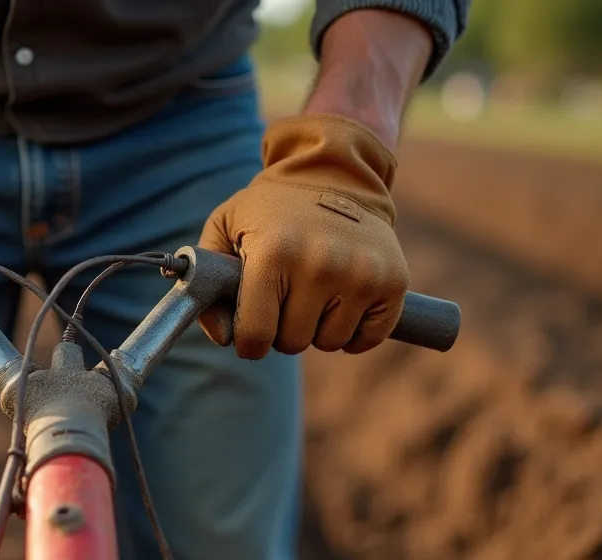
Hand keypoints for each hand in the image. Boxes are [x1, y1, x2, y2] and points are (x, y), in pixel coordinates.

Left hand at [198, 113, 408, 357]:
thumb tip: (224, 338)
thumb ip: (208, 282)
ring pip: (330, 342)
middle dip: (283, 328)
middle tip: (286, 295)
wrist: (335, 174)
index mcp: (273, 255)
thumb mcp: (226, 227)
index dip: (248, 341)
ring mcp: (361, 274)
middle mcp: (320, 265)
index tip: (251, 329)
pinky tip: (342, 301)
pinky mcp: (393, 281)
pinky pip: (367, 339)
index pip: (256, 335)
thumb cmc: (271, 209)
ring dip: (318, 327)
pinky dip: (354, 331)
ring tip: (314, 290)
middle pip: (293, 343)